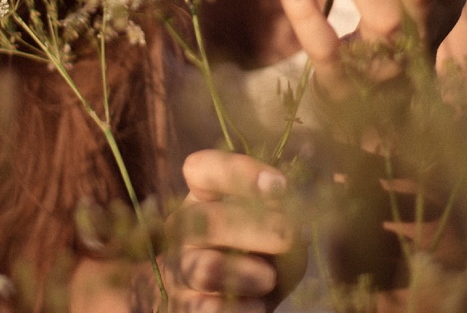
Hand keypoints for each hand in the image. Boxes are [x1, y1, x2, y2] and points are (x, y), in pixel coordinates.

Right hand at [160, 150, 307, 311]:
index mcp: (201, 194)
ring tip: (269, 277)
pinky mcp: (181, 306)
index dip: (240, 173)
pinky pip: (209, 310)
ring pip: (207, 269)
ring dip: (247, 274)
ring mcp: (176, 267)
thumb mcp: (279, 224)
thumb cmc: (266, 250)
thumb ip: (280, 207)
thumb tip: (282, 198)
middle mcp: (181, 226)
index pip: (203, 168)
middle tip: (290, 237)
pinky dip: (242, 308)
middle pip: (208, 220)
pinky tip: (256, 305)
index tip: (280, 186)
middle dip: (256, 228)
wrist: (250, 300)